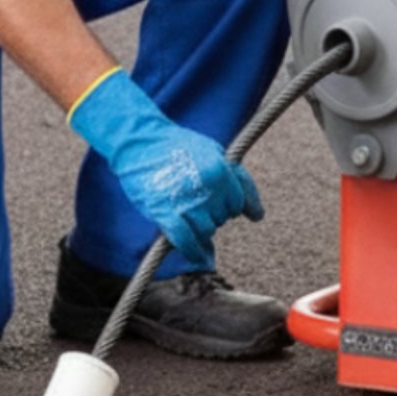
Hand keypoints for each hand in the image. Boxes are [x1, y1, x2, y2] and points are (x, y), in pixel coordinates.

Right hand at [68, 70, 261, 268]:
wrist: (138, 139)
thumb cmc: (176, 144)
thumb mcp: (213, 151)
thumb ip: (238, 180)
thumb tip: (258, 216)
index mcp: (221, 170)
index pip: (238, 203)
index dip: (227, 204)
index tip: (216, 202)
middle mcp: (208, 187)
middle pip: (222, 218)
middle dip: (212, 214)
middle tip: (193, 200)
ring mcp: (186, 201)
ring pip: (206, 231)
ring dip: (199, 229)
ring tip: (185, 212)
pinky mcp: (164, 212)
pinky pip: (186, 241)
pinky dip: (193, 251)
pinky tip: (198, 256)